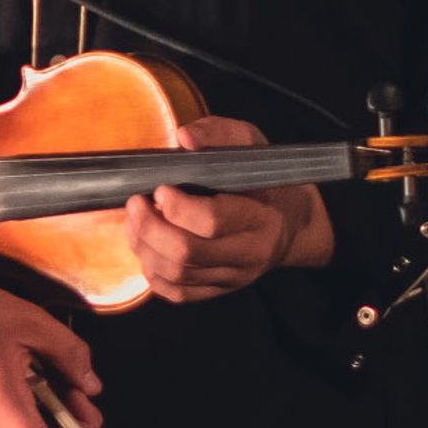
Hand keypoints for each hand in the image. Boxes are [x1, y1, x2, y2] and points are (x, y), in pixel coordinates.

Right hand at [0, 246, 101, 427]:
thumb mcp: (30, 322)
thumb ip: (70, 354)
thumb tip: (92, 385)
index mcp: (1, 403)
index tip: (87, 417)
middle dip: (66, 425)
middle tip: (75, 386)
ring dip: (47, 415)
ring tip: (49, 373)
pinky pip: (7, 422)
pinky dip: (28, 407)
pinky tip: (27, 372)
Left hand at [124, 113, 331, 302]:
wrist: (291, 220)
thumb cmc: (264, 179)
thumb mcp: (250, 144)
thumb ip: (218, 134)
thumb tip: (185, 138)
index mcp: (263, 217)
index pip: (213, 221)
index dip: (176, 207)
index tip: (160, 189)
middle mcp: (250, 253)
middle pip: (187, 252)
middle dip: (149, 227)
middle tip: (137, 203)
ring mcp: (233, 276)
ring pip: (176, 274)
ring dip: (143, 247)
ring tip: (136, 221)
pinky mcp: (218, 289)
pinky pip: (176, 292)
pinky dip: (151, 272)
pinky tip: (146, 247)